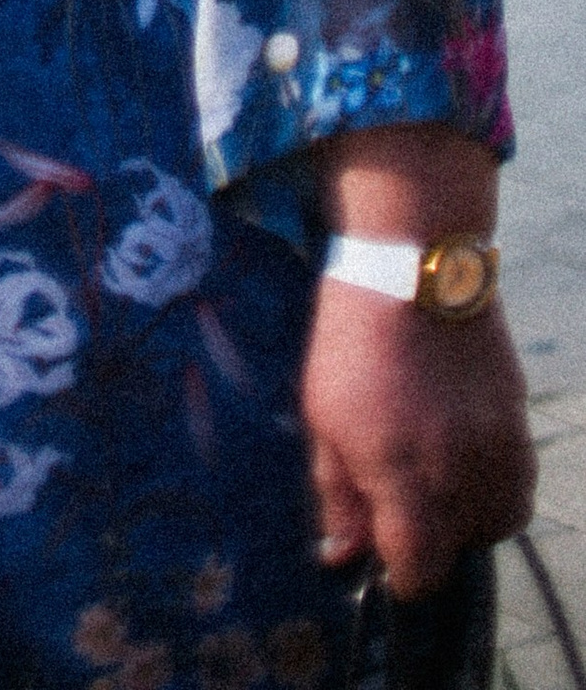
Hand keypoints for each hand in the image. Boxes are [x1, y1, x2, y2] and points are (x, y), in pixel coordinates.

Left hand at [300, 273, 534, 597]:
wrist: (414, 268)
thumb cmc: (352, 341)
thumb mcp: (322, 417)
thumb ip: (338, 495)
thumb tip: (342, 555)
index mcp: (401, 473)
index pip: (418, 571)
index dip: (397, 572)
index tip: (381, 547)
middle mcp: (458, 472)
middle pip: (454, 552)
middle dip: (425, 541)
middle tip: (396, 494)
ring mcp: (497, 451)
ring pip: (493, 526)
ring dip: (464, 519)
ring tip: (431, 475)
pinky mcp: (519, 427)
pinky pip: (516, 491)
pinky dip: (494, 492)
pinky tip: (463, 459)